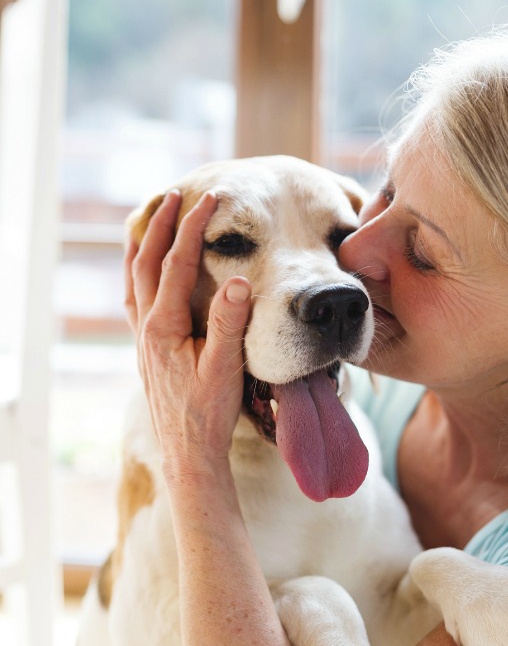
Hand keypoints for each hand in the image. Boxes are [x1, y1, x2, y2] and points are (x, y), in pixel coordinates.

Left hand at [124, 190, 251, 484]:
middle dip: (160, 224)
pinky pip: (134, 298)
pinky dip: (137, 272)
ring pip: (133, 278)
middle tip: (175, 194)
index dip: (192, 229)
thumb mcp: (225, 368)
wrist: (188, 450)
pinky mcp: (147, 349)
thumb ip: (228, 323)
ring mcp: (143, 338)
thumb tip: (237, 280)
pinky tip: (144, 271)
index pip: (176, 264)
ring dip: (141, 244)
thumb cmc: (209, 412)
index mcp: (164, 327)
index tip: (210, 200)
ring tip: (149, 218)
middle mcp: (146, 327)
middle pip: (146, 262)